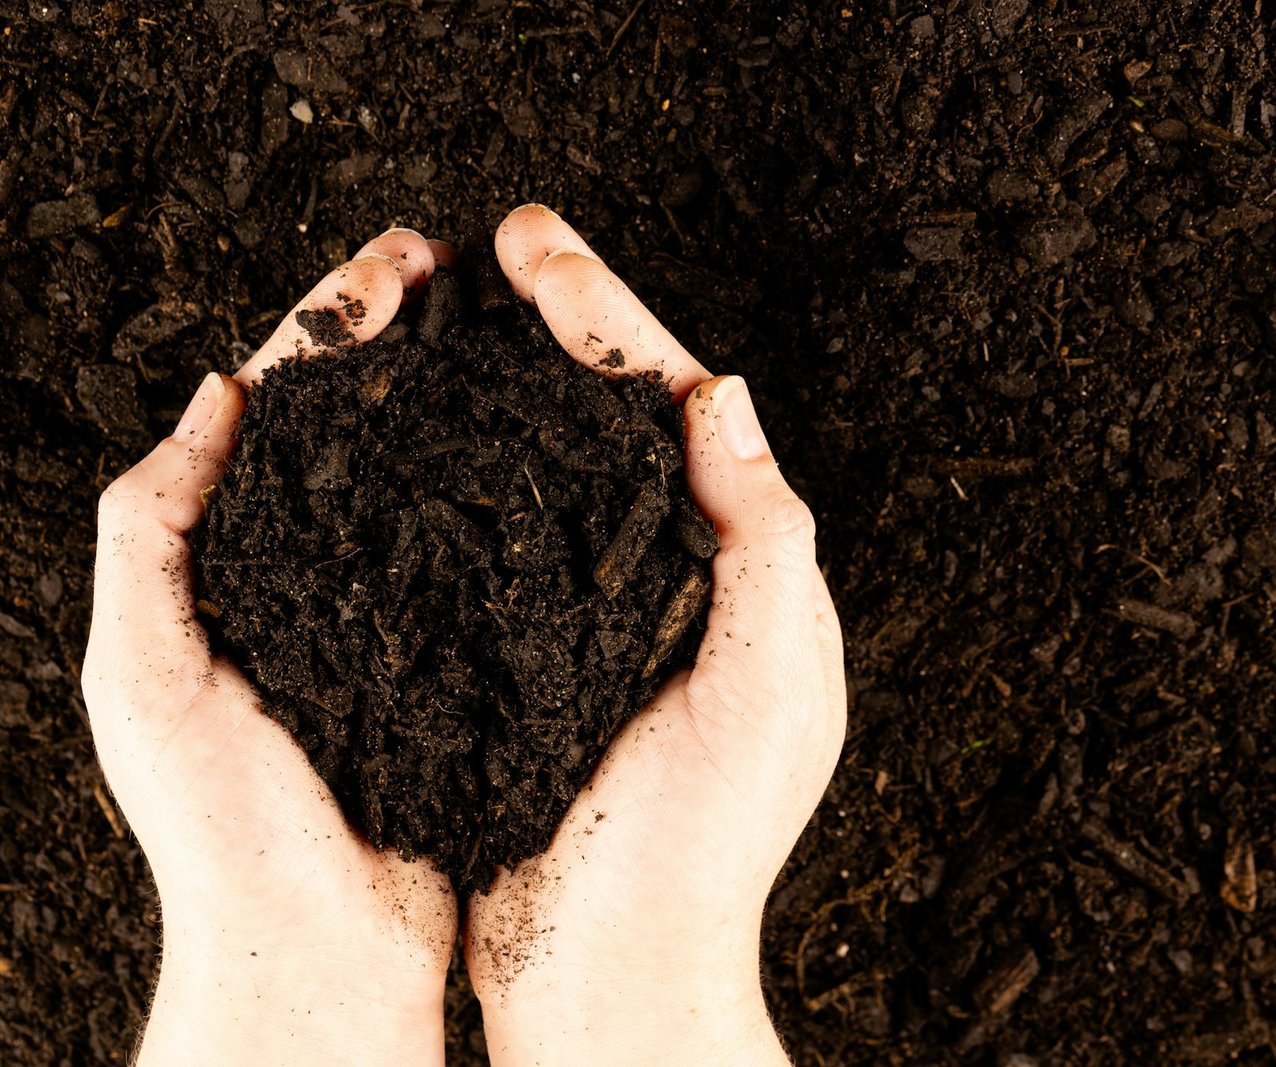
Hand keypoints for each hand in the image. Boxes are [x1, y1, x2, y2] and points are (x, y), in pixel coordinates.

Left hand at [83, 229, 460, 1065]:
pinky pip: (484, 552)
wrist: (320, 958)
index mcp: (235, 563)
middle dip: (404, 334)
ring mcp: (393, 612)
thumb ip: (151, 535)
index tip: (398, 260)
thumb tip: (216, 397)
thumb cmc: (225, 835)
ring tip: (509, 335)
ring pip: (429, 477)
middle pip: (359, 424)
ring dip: (461, 398)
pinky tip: (550, 453)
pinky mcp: (460, 658)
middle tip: (461, 269)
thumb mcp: (147, 675)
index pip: (278, 409)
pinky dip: (509, 492)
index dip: (334, 322)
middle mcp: (316, 574)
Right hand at [465, 206, 847, 1064]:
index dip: (611, 319)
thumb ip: (763, 543)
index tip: (539, 250)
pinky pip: (519, 535)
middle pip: (623, 419)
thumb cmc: (700, 851)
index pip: (681, 411)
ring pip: (567, 466)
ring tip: (470, 310)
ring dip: (523, 382)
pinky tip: (445, 436)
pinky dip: (487, 474)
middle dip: (569, 320)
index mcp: (745, 570)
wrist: (618, 970)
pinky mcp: (543, 655)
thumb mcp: (767, 692)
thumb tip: (729, 394)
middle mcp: (683, 577)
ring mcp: (610, 612)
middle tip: (504, 240)